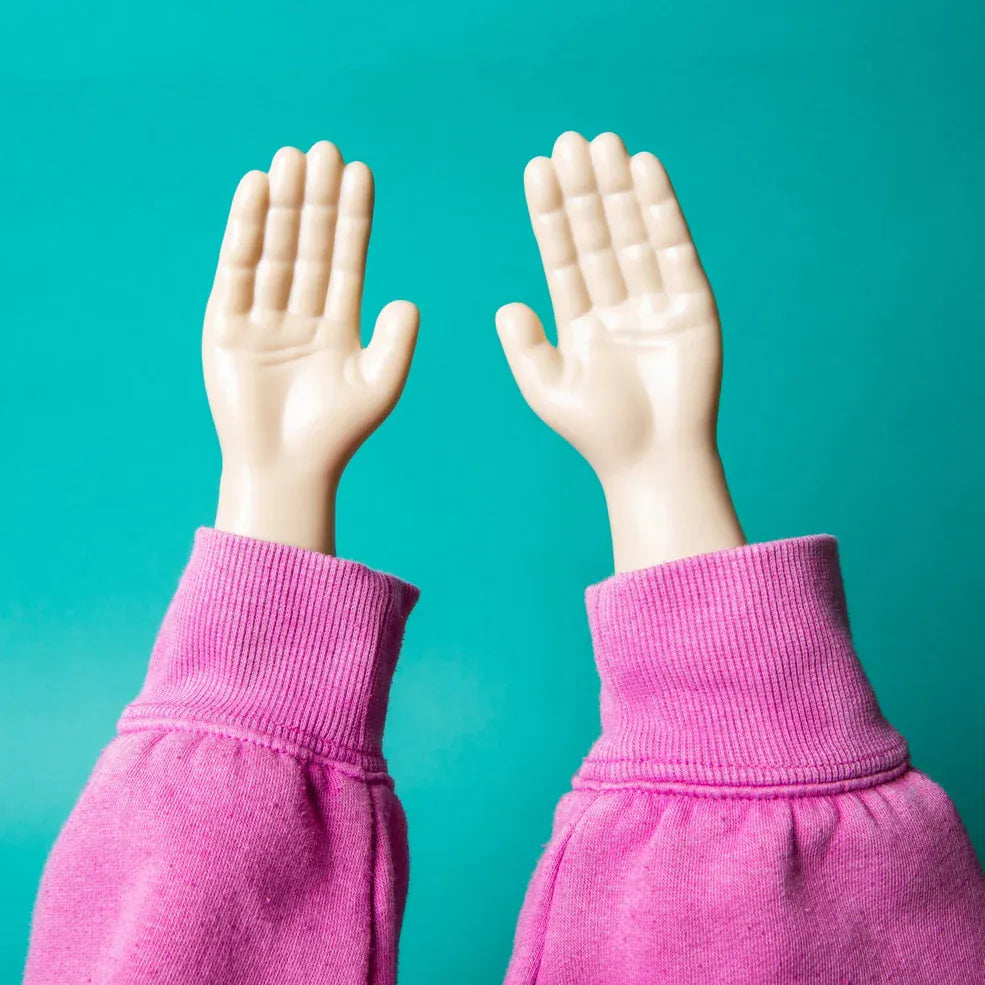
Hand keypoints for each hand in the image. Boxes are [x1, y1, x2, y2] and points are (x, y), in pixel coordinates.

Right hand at [204, 142, 418, 553]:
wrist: (286, 467)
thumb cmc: (336, 433)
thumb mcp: (379, 384)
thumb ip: (396, 341)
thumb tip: (409, 301)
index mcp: (338, 324)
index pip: (347, 257)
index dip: (353, 216)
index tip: (360, 171)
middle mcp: (301, 313)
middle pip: (309, 243)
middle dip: (317, 199)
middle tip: (324, 148)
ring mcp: (262, 316)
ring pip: (274, 247)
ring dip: (283, 203)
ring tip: (291, 157)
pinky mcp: (227, 323)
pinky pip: (238, 267)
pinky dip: (245, 228)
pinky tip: (256, 189)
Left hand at [497, 131, 743, 570]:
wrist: (653, 462)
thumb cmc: (598, 433)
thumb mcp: (548, 389)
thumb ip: (525, 347)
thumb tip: (506, 306)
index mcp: (583, 321)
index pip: (563, 255)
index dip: (550, 213)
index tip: (537, 169)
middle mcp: (619, 304)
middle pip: (597, 235)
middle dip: (583, 191)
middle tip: (570, 140)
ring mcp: (656, 301)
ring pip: (633, 234)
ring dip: (619, 189)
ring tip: (604, 143)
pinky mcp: (693, 304)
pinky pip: (674, 249)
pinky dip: (661, 211)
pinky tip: (645, 172)